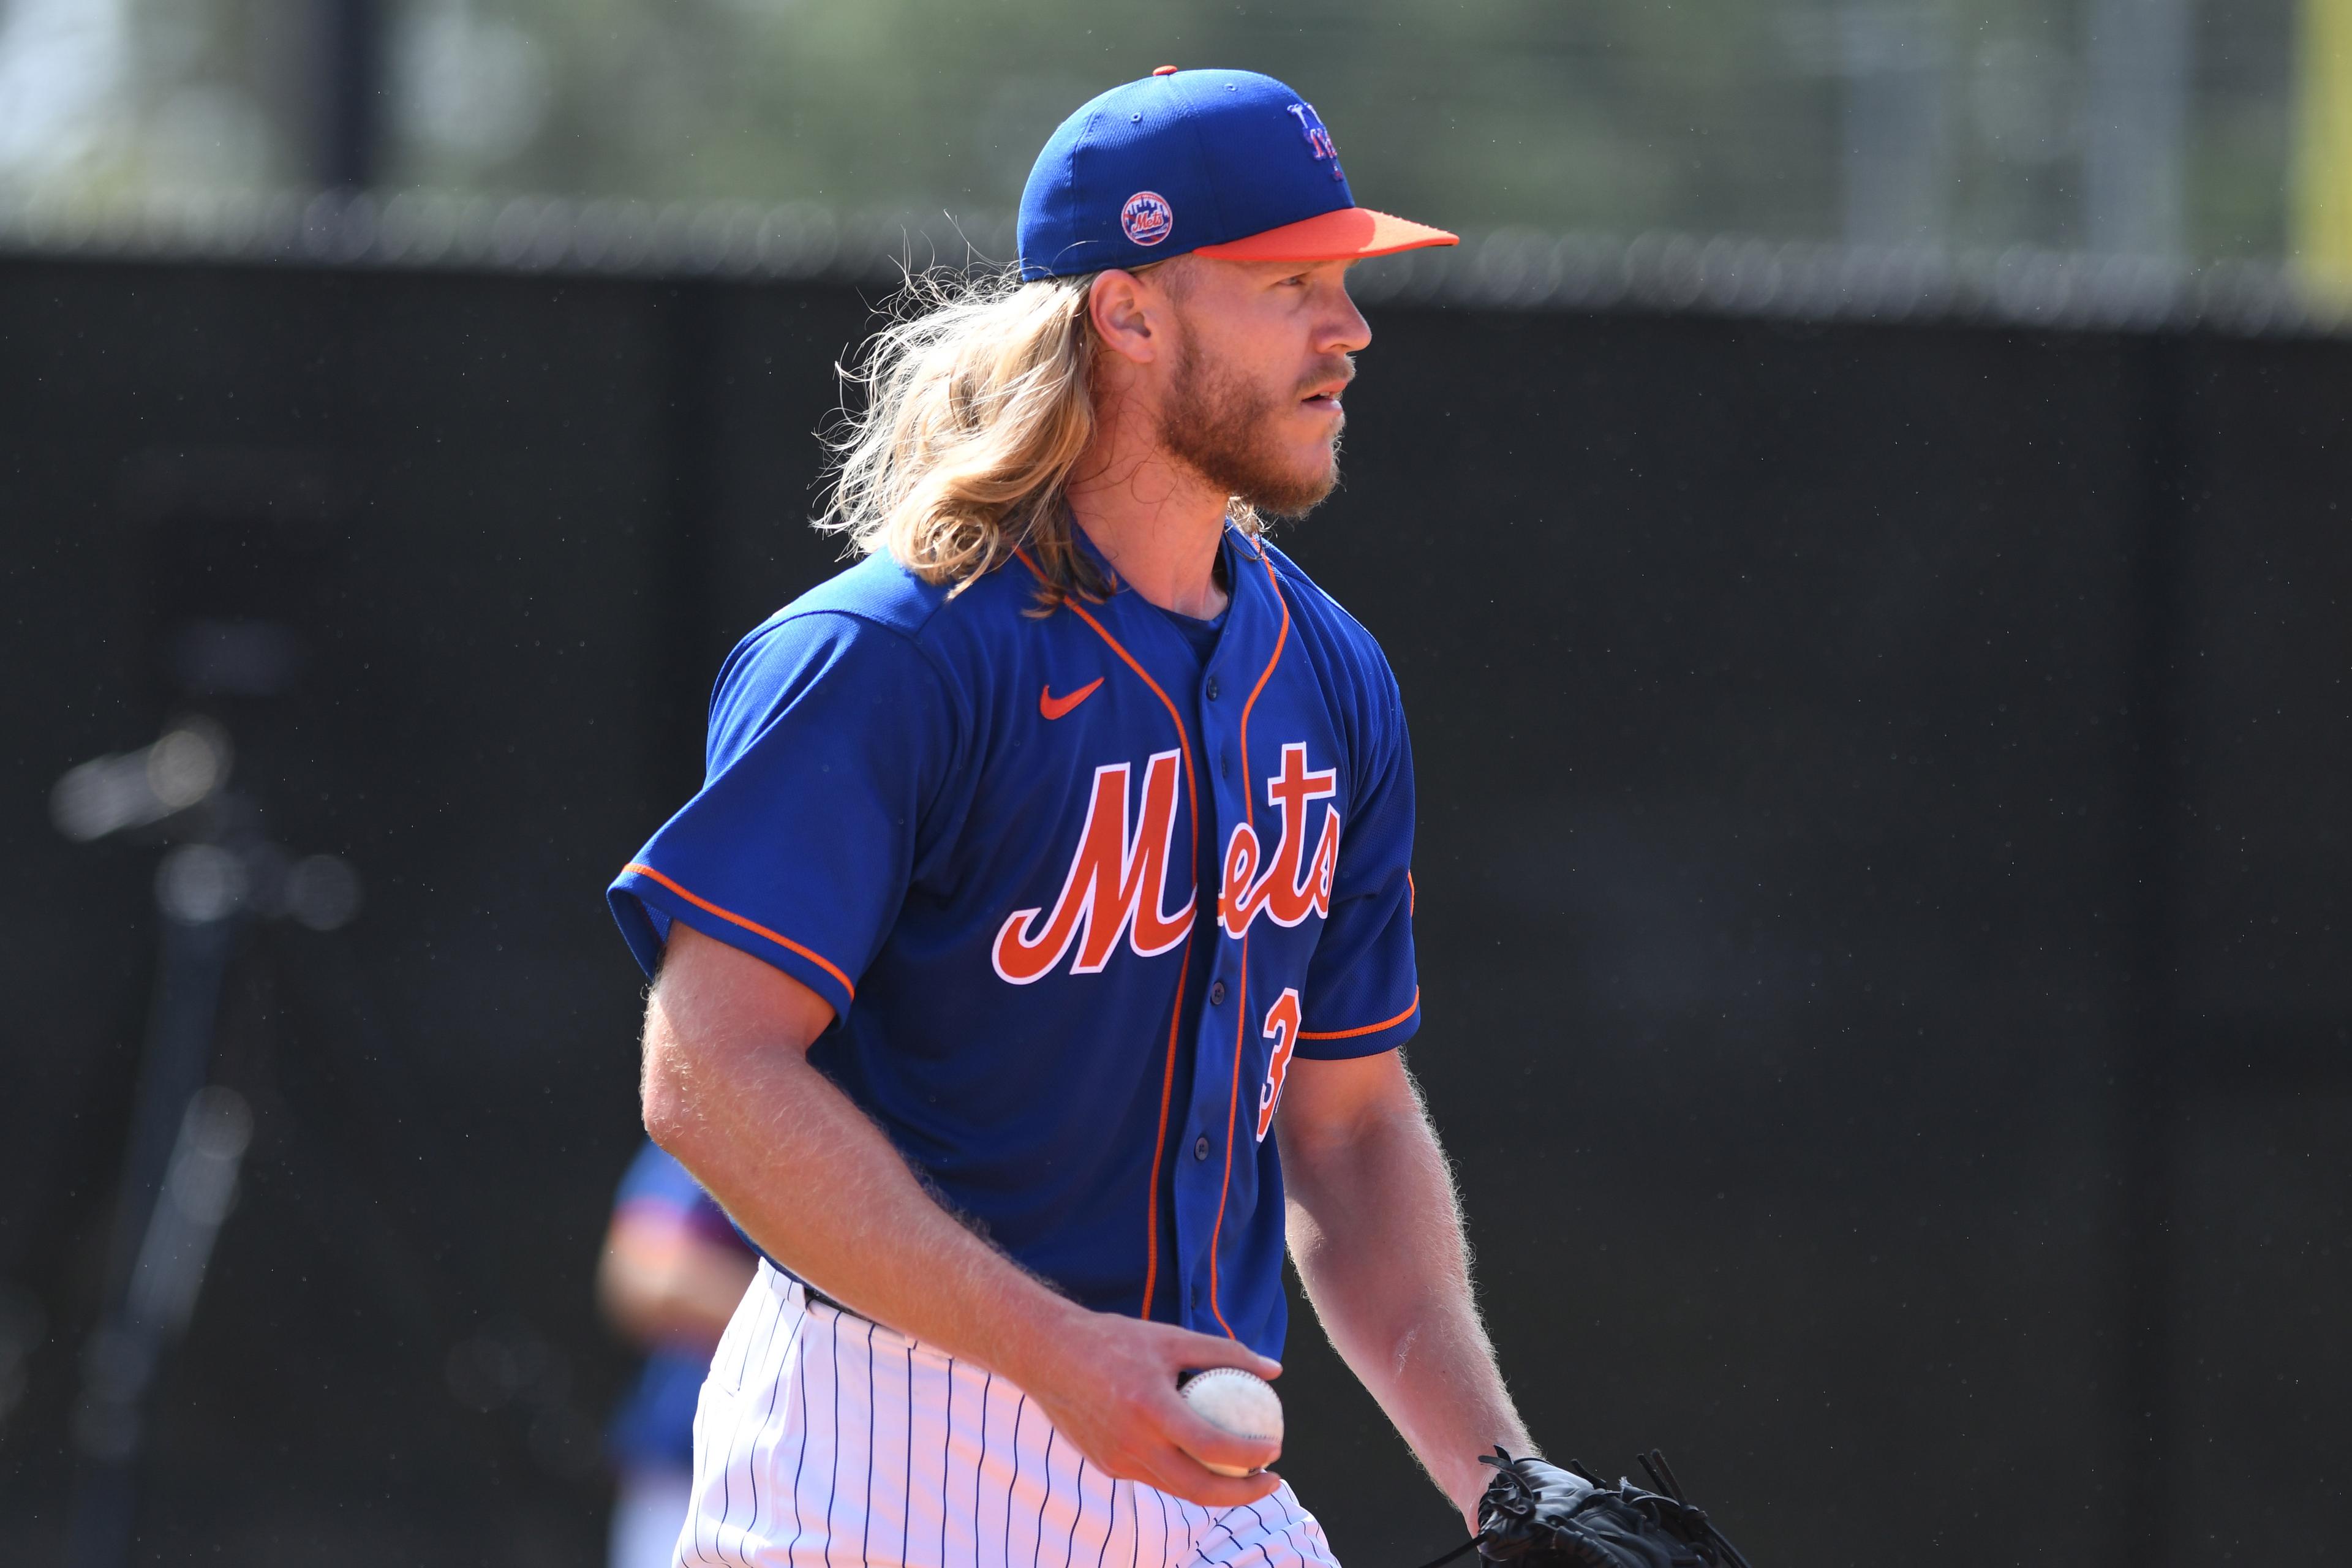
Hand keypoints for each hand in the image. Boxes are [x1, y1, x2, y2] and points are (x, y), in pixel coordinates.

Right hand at [1006, 1300, 1284, 1508]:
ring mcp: (1116, 1460)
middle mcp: (1132, 1443)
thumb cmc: (1114, 1340)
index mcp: (1150, 1408)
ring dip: (1215, 1489)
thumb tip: (1275, 1369)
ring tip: (1243, 1473)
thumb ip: (1225, 1353)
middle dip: (1243, 1494)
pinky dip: (1181, 1472)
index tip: (1276, 1449)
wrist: (1047, 1355)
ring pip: (1176, 1488)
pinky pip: (1153, 1476)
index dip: (1250, 1455)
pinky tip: (1199, 1457)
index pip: (1211, 1447)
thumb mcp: (1172, 1337)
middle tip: (1271, 1480)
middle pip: (1199, 1489)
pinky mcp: (1106, 1466)